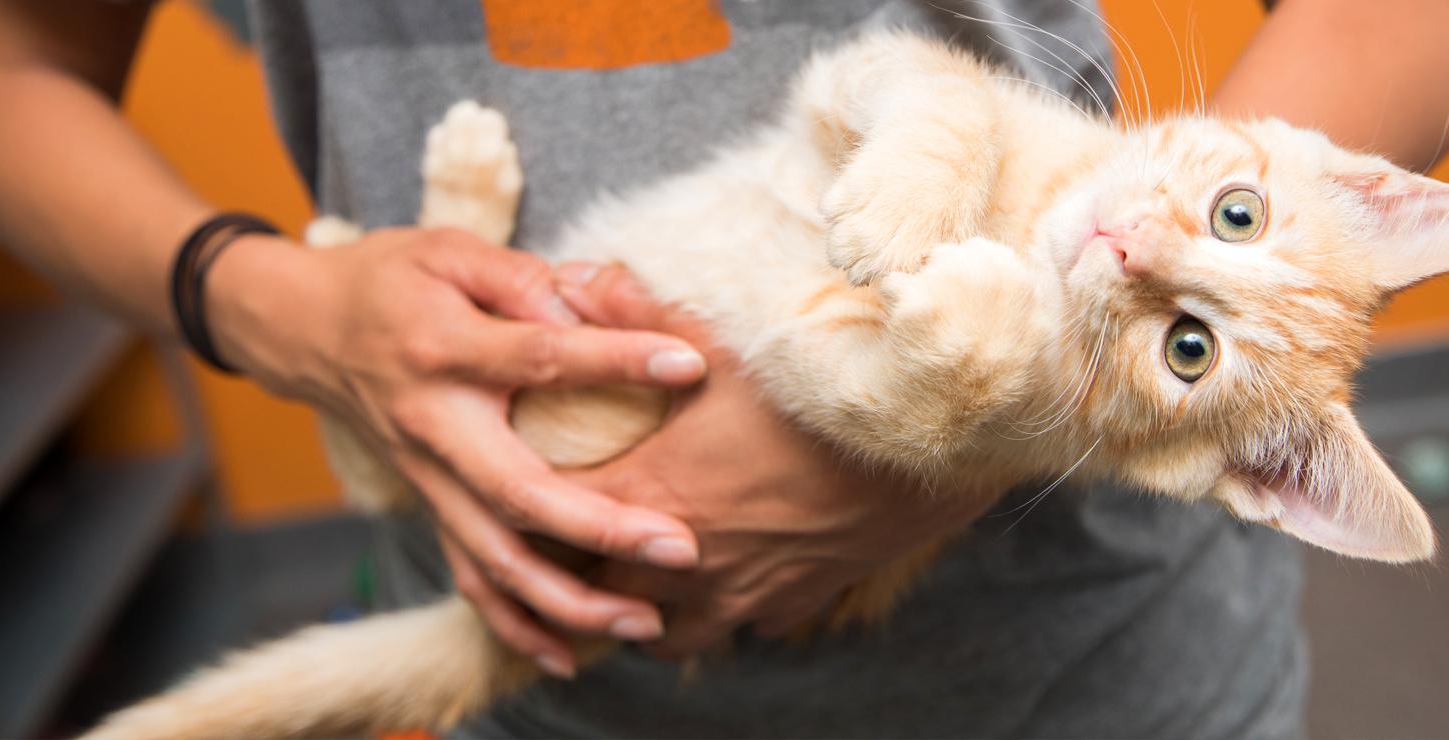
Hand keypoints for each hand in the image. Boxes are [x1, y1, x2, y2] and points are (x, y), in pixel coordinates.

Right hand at [205, 228, 708, 675]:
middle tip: (680, 545)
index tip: (687, 365)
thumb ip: (519, 277)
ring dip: (568, 601)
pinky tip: (567, 655)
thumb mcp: (447, 250)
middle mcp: (434, 427)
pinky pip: (469, 580)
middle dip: (602, 528)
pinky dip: (514, 624)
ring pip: (495, 559)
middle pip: (519, 492)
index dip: (614, 359)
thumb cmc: (390, 281)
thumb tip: (588, 304)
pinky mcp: (429, 507)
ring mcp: (428, 479)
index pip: (539, 357)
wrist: (304, 330)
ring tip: (644, 620)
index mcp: (443, 350)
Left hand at [553, 263, 1007, 658]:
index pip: (551, 523)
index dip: (525, 506)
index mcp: (654, 496)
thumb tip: (568, 279)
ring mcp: (740, 594)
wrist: (930, 448)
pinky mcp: (789, 604)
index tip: (517, 481)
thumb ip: (635, 314)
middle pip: (593, 592)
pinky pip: (736, 629)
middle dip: (574, 568)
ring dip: (640, 610)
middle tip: (564, 530)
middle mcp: (686, 562)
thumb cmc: (821, 391)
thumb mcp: (723, 344)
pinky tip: (720, 576)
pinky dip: (716, 611)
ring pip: (660, 634)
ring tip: (634, 576)